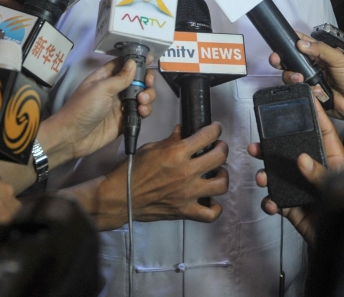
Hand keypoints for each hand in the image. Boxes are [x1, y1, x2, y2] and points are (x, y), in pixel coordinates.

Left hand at [41, 58, 156, 165]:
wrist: (74, 137)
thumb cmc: (84, 108)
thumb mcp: (101, 89)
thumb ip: (120, 77)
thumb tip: (133, 62)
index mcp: (106, 77)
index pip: (124, 64)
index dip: (137, 60)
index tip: (151, 58)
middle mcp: (116, 89)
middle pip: (138, 79)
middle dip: (146, 80)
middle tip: (148, 83)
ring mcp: (122, 105)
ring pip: (142, 95)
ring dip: (147, 95)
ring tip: (142, 101)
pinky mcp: (126, 119)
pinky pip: (141, 112)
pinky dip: (145, 110)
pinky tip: (141, 112)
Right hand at [103, 124, 228, 223]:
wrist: (121, 197)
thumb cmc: (131, 171)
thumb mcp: (151, 148)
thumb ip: (171, 140)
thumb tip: (182, 131)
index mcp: (176, 153)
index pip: (207, 136)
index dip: (215, 130)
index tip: (215, 129)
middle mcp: (186, 173)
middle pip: (220, 157)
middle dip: (222, 149)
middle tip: (218, 148)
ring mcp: (187, 194)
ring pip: (221, 185)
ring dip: (222, 176)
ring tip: (217, 172)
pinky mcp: (185, 211)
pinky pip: (210, 214)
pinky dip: (215, 207)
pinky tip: (211, 199)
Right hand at [248, 103, 343, 244]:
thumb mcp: (339, 190)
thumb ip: (320, 175)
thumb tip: (303, 159)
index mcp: (334, 162)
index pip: (325, 133)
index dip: (317, 114)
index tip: (307, 97)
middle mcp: (317, 172)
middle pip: (293, 151)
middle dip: (274, 145)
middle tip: (260, 141)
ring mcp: (304, 189)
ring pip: (280, 174)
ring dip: (266, 174)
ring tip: (261, 175)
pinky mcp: (294, 207)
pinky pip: (277, 200)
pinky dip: (271, 202)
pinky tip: (272, 203)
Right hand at [272, 39, 343, 120]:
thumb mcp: (340, 60)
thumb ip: (321, 50)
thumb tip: (300, 43)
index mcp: (321, 56)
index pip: (304, 44)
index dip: (292, 41)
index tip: (282, 41)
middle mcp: (314, 67)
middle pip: (292, 61)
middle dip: (281, 60)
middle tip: (276, 59)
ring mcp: (311, 81)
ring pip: (291, 76)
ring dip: (291, 75)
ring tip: (300, 77)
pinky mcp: (310, 94)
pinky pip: (299, 90)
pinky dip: (304, 89)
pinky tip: (315, 90)